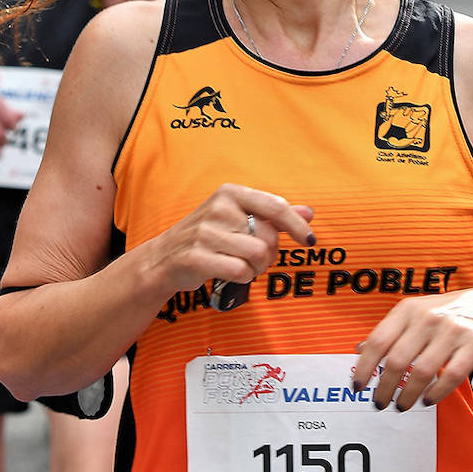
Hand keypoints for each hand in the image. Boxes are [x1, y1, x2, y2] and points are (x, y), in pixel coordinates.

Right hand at [142, 183, 314, 297]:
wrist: (163, 258)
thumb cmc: (208, 237)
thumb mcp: (238, 218)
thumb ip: (273, 215)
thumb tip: (309, 212)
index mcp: (230, 193)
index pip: (275, 207)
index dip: (297, 226)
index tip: (309, 241)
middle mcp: (218, 208)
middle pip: (270, 237)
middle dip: (269, 255)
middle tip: (254, 258)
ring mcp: (205, 233)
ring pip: (258, 256)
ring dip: (256, 268)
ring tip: (241, 265)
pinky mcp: (196, 256)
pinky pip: (240, 271)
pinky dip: (242, 278)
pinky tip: (229, 273)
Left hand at [352, 286, 472, 410]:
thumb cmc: (448, 313)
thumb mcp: (416, 313)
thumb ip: (390, 331)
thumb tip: (359, 350)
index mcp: (408, 310)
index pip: (378, 341)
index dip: (364, 367)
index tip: (358, 386)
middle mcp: (428, 318)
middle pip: (397, 360)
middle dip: (385, 387)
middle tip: (380, 402)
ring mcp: (452, 331)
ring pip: (422, 371)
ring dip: (408, 395)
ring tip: (402, 405)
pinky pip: (450, 376)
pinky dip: (436, 393)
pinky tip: (428, 400)